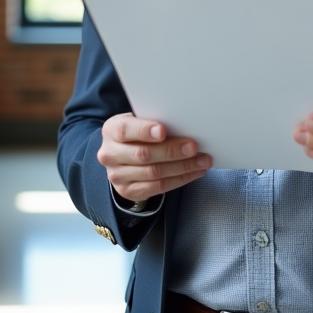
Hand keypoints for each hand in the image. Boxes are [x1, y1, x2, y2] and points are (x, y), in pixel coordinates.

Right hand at [96, 113, 211, 201]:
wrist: (121, 156)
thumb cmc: (136, 134)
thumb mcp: (138, 121)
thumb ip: (153, 121)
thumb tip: (184, 124)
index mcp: (112, 130)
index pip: (125, 130)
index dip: (144, 130)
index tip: (163, 130)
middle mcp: (110, 154)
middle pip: (143, 154)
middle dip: (172, 151)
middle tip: (194, 147)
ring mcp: (117, 175)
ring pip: (154, 173)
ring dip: (182, 167)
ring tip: (202, 160)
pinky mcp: (129, 191)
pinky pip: (159, 187)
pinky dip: (180, 179)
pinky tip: (194, 172)